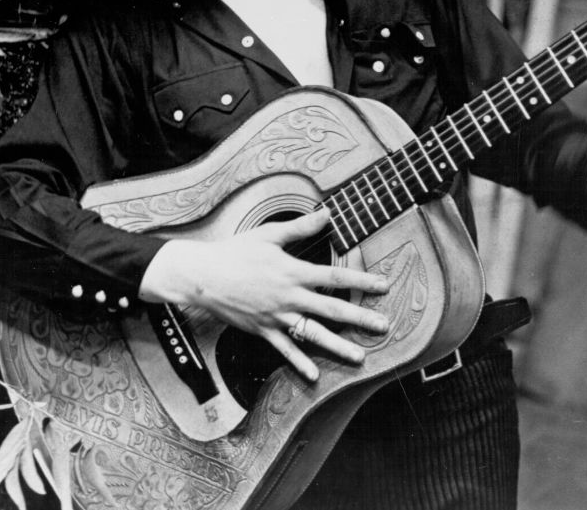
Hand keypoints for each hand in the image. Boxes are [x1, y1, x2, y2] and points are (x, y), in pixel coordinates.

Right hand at [140, 209, 389, 381]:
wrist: (202, 276)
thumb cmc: (235, 252)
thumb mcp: (269, 235)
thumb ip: (301, 227)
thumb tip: (328, 212)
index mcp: (293, 271)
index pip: (335, 277)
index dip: (361, 281)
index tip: (383, 286)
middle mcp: (289, 296)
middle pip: (331, 308)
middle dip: (360, 317)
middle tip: (384, 326)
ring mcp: (276, 316)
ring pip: (313, 334)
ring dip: (338, 346)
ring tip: (360, 357)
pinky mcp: (262, 330)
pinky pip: (285, 349)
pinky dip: (300, 363)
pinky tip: (315, 375)